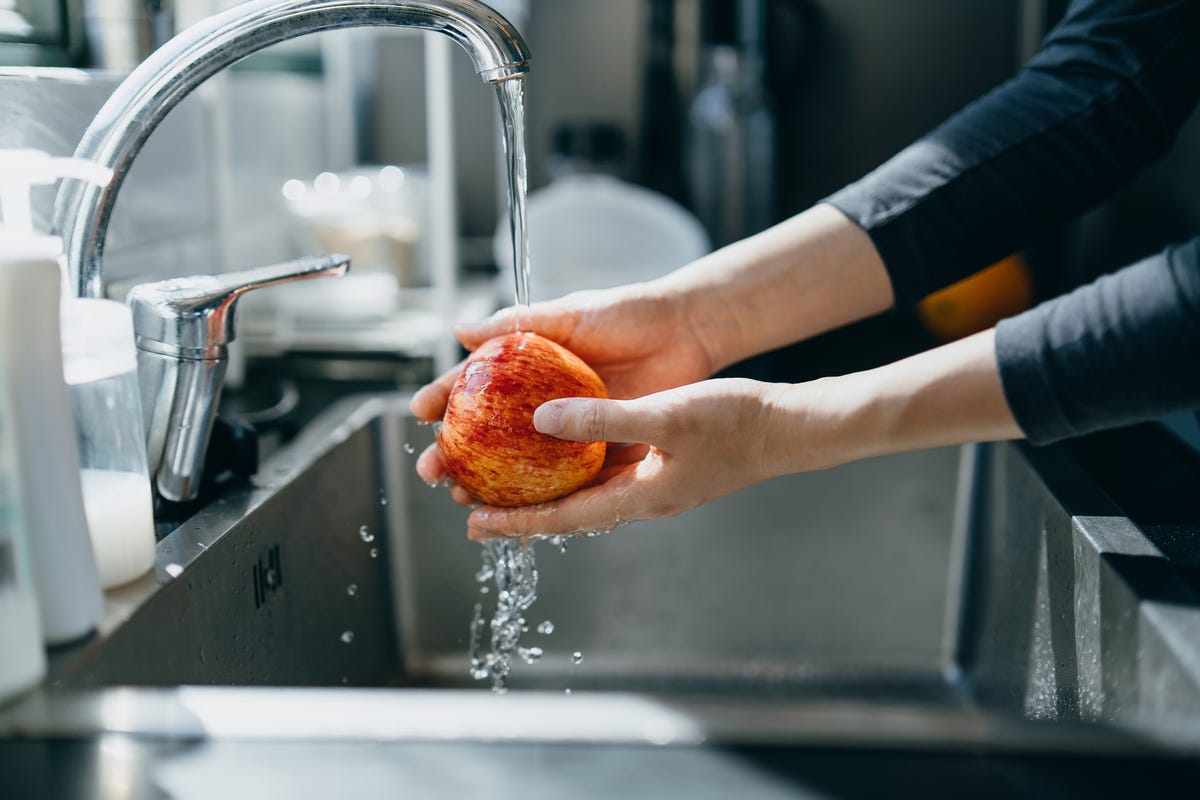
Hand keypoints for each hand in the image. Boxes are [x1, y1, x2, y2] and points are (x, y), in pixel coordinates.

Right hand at [411, 284, 718, 503]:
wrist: (688, 330)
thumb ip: (519, 324)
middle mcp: (546, 399)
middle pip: (491, 432)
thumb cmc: (629, 313)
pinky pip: (568, 475)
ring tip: (464, 497)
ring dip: (491, 483)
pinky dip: (543, 494)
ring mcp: (574, 425)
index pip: (477, 384)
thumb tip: (459, 330)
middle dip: (457, 454)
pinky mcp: (604, 444)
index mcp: (531, 365)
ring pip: (523, 462)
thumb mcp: (571, 314)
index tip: (418, 414)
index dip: (445, 398)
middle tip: (433, 471)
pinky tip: (519, 510)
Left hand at [464, 378, 784, 539]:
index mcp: (639, 497)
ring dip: (542, 488)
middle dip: (518, 510)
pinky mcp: (662, 466)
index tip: (472, 523)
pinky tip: (558, 448)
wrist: (786, 428)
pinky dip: (573, 467)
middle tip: (469, 501)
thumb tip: (541, 421)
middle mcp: (640, 499)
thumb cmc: (734, 424)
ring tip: (502, 479)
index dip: (515, 523)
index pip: (563, 519)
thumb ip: (603, 420)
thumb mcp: (665, 415)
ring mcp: (653, 485)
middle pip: (566, 511)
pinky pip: (605, 474)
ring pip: (584, 493)